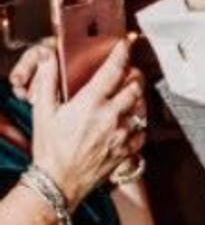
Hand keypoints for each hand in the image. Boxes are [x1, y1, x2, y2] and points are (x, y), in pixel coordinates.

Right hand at [25, 41, 147, 209]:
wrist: (59, 182)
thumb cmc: (50, 148)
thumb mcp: (42, 111)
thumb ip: (47, 82)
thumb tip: (49, 58)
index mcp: (90, 103)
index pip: (113, 70)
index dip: (123, 52)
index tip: (127, 42)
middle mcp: (110, 117)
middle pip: (135, 86)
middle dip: (135, 74)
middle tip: (129, 70)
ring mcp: (122, 135)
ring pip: (141, 107)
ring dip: (138, 97)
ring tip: (130, 93)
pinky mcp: (127, 150)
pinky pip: (142, 131)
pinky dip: (139, 122)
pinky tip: (129, 120)